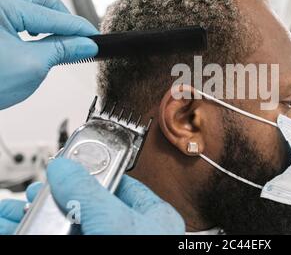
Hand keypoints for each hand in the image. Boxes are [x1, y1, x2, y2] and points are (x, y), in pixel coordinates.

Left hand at [0, 0, 98, 109]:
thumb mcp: (30, 67)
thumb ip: (62, 50)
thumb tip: (84, 45)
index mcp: (2, 5)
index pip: (53, 15)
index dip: (79, 29)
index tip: (94, 40)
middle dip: (64, 20)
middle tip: (78, 42)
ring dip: (45, 8)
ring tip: (53, 31)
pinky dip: (28, 11)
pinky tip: (32, 29)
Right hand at [0, 158, 184, 234]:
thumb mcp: (115, 224)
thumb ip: (90, 193)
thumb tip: (65, 168)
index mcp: (151, 219)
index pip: (118, 187)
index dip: (86, 176)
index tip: (60, 173)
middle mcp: (128, 236)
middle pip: (85, 210)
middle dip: (50, 202)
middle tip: (27, 198)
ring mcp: (106, 248)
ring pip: (64, 231)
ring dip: (32, 222)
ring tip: (6, 217)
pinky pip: (55, 242)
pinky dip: (33, 235)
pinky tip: (12, 231)